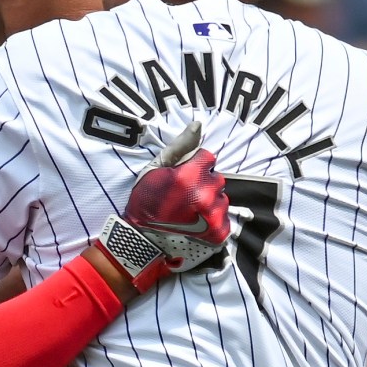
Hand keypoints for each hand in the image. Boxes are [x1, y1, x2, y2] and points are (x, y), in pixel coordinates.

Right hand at [105, 136, 228, 286]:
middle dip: (203, 183)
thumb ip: (180, 146)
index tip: (183, 178)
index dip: (194, 165)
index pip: (208, 157)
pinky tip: (196, 225)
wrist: (142, 242)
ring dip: (209, 202)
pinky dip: (213, 221)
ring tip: (190, 212)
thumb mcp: (155, 169)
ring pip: (221, 198)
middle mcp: (206, 193)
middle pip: (216, 177)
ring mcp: (214, 214)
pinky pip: (224, 219)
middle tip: (184, 197)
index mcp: (191, 174)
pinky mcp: (219, 232)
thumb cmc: (145, 203)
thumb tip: (199, 124)